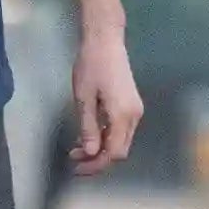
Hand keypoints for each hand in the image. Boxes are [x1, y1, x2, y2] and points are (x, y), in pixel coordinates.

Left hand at [70, 29, 142, 176]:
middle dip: (97, 160)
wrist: (105, 40)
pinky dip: (105, 136)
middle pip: (119, 150)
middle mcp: (134, 116)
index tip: (76, 168)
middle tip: (74, 160)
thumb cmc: (91, 65)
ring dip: (100, 148)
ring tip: (77, 148)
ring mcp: (135, 110)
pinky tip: (88, 134)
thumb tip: (91, 153)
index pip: (113, 153)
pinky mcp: (131, 104)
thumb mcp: (83, 98)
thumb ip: (88, 127)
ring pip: (120, 141)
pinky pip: (120, 129)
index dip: (96, 165)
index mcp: (122, 115)